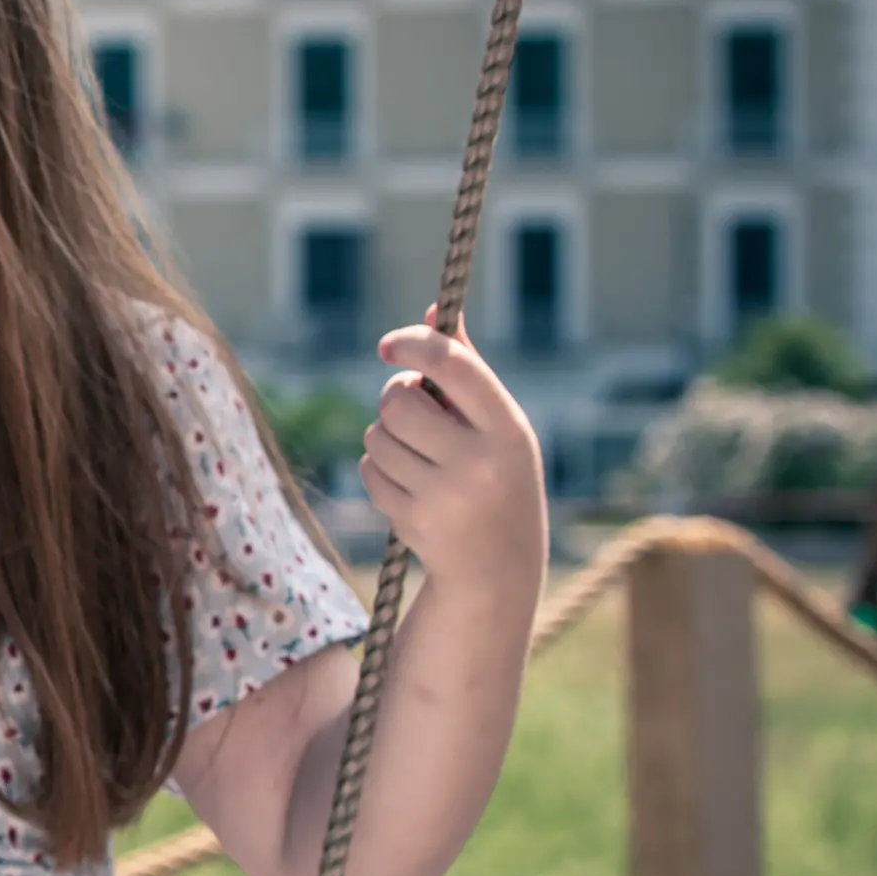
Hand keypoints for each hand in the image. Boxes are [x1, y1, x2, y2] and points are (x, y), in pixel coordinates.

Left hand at [360, 324, 544, 603]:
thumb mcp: (497, 424)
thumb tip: (434, 309)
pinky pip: (368, 470)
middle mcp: (479, 461)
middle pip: (399, 399)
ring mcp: (444, 494)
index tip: (387, 343)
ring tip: (421, 456)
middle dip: (396, 398)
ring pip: (377, 435)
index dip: (414, 344)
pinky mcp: (411, 519)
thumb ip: (466, 368)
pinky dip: (379, 470)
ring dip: (387, 437)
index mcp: (508, 427)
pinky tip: (411, 486)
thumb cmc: (498, 475)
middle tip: (416, 411)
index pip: (453, 366)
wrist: (498, 566)